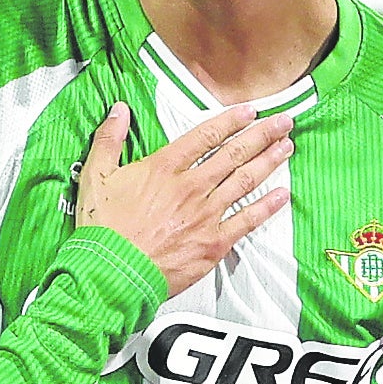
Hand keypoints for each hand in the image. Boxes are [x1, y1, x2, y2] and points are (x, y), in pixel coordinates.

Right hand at [77, 102, 291, 296]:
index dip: (231, 121)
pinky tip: (282, 194)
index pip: (205, 136)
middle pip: (233, 153)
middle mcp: (190, 187)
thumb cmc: (103, 230)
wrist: (112, 272)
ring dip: (269, 161)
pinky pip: (247, 220)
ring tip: (286, 147)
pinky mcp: (213, 243)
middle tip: (283, 122)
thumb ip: (109, 140)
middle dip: (262, 134)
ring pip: (244, 181)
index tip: (249, 111)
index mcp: (164, 168)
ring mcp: (205, 214)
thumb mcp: (96, 177)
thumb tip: (118, 111)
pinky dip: (267, 206)